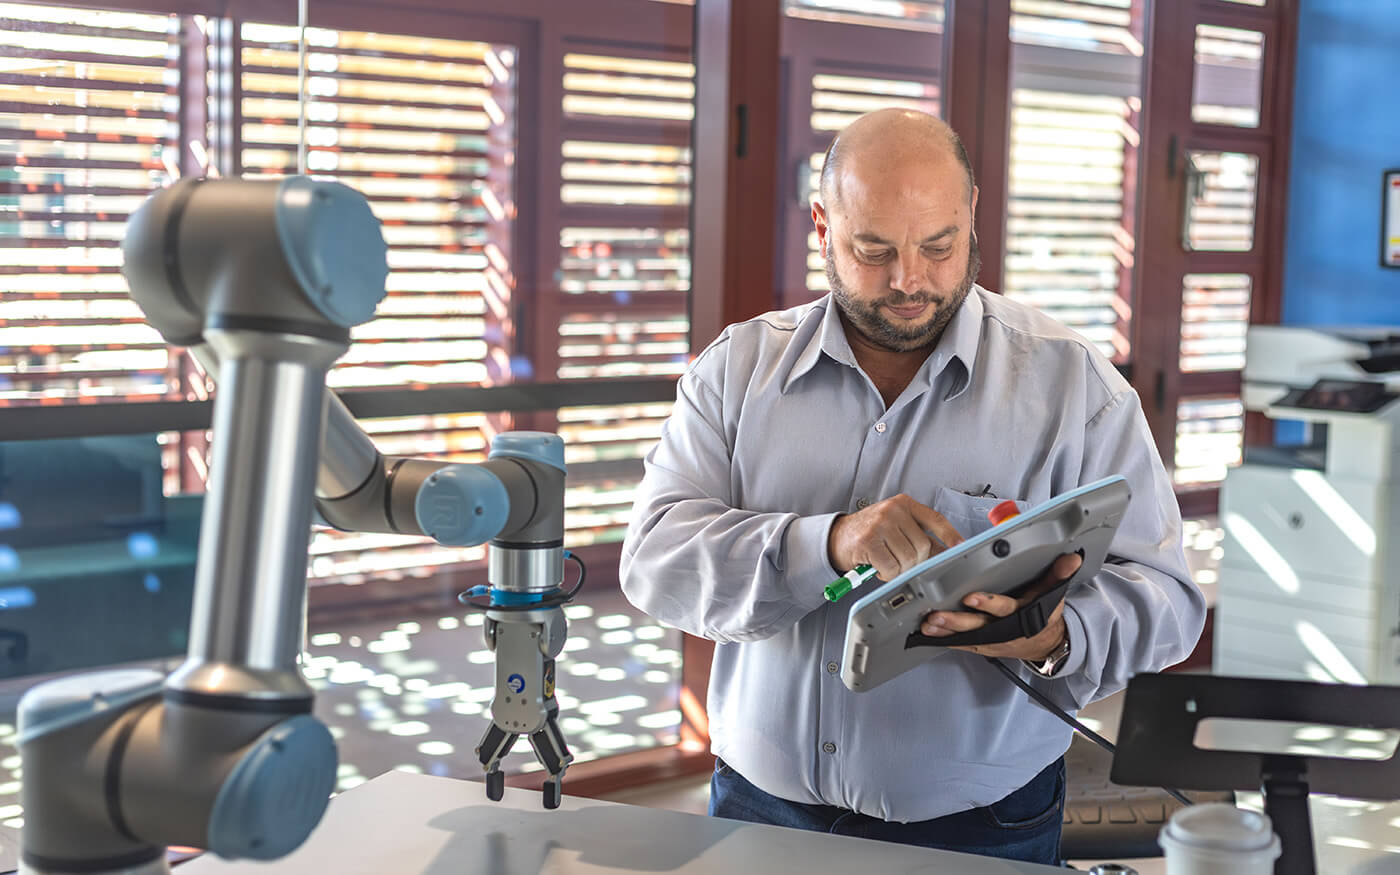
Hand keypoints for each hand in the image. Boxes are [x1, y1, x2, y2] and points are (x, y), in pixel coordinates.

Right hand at [827, 494, 964, 583]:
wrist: (837, 537)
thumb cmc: (869, 533)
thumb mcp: (895, 526)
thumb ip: (919, 535)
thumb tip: (946, 552)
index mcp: (904, 504)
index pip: (935, 520)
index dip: (950, 535)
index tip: (960, 547)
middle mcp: (893, 510)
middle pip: (923, 546)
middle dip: (915, 562)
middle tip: (901, 562)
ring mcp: (880, 524)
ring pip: (908, 558)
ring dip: (899, 569)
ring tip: (887, 563)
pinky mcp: (868, 541)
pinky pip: (891, 567)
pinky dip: (887, 573)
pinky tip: (878, 567)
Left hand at [919, 552, 1082, 659]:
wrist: (1044, 643)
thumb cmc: (1045, 614)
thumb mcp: (1054, 594)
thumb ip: (1058, 574)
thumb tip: (1071, 558)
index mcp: (1021, 614)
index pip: (1004, 608)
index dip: (988, 603)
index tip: (971, 597)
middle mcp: (1004, 629)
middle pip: (978, 625)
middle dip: (957, 621)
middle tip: (937, 615)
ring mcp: (991, 639)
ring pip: (966, 635)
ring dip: (946, 630)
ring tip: (928, 624)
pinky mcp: (982, 645)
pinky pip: (962, 643)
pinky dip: (946, 639)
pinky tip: (930, 632)